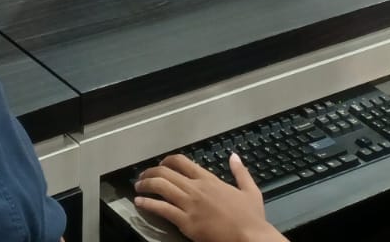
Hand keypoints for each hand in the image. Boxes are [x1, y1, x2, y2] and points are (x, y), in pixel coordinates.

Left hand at [134, 153, 286, 241]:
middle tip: (142, 177)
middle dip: (150, 173)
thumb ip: (240, 172)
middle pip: (165, 173)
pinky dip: (148, 204)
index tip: (160, 165)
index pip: (181, 162)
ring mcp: (190, 205)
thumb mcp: (250, 190)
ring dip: (145, 185)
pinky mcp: (186, 222)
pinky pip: (162, 209)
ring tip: (138, 187)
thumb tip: (234, 156)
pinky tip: (140, 203)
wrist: (251, 237)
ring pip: (160, 187)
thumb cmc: (251, 218)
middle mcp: (196, 188)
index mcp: (209, 180)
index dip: (166, 161)